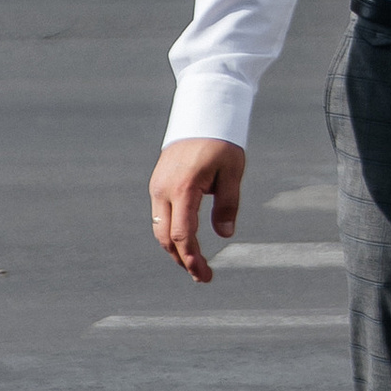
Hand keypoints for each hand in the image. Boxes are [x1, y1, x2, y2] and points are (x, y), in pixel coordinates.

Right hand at [151, 138, 243, 282]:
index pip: (182, 235)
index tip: (205, 276)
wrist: (201, 114)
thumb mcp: (233, 172)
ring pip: (160, 229)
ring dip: (175, 248)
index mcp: (184, 189)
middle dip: (182, 260)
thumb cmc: (221, 142)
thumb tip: (225, 235)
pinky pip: (160, 216)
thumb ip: (228, 204)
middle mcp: (164, 191)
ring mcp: (157, 187)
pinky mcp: (157, 184)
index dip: (192, 259)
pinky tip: (186, 241)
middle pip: (166, 238)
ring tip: (195, 263)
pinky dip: (171, 232)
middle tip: (202, 276)